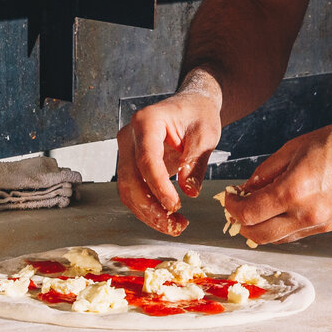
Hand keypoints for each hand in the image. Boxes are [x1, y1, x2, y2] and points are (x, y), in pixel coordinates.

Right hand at [115, 91, 221, 235]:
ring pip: (128, 189)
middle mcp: (130, 135)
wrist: (191, 106)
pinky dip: (147, 207)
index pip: (147, 160)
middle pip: (131, 179)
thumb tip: (190, 192)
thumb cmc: (198, 115)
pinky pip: (132, 189)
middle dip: (151, 207)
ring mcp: (126, 149)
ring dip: (148, 212)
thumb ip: (195, 162)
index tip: (176, 206)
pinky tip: (166, 218)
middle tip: (175, 226)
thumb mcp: (205, 135)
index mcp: (146, 121)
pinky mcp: (130, 162)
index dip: (159, 187)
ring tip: (174, 226)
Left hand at [223, 116, 331, 244]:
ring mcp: (319, 223)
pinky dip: (280, 227)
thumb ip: (267, 171)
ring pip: (277, 239)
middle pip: (259, 234)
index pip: (250, 213)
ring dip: (260, 228)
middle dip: (242, 223)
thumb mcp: (294, 147)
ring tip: (256, 208)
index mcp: (293, 190)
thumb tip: (247, 187)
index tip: (228, 197)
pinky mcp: (330, 226)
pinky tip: (278, 210)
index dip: (232, 207)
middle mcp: (305, 213)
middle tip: (237, 207)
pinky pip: (295, 235)